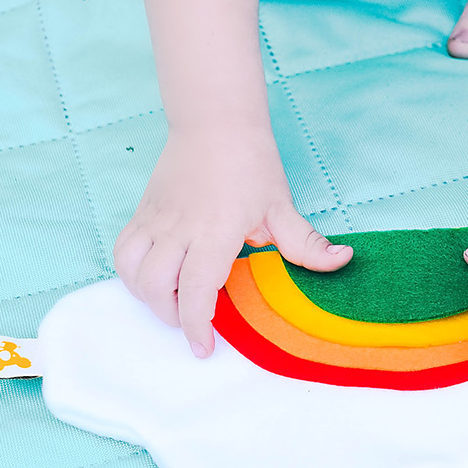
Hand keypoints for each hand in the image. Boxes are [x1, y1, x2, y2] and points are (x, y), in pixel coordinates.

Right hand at [113, 126, 349, 357]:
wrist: (215, 120)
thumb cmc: (250, 162)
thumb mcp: (281, 204)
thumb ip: (306, 242)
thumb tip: (343, 261)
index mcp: (216, 231)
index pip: (197, 290)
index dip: (198, 325)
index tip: (205, 347)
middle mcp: (179, 228)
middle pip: (157, 287)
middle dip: (173, 315)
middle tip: (196, 319)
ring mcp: (156, 219)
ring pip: (133, 271)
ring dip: (148, 296)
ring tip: (174, 299)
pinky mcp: (142, 211)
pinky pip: (124, 251)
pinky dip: (132, 273)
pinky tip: (155, 276)